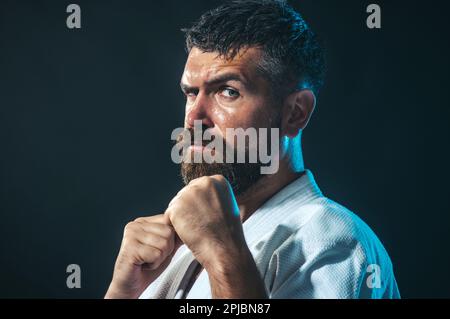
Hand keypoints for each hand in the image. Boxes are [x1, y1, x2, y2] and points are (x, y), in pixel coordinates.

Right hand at [105, 214, 179, 298]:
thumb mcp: (165, 248)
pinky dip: (153, 264)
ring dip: (159, 258)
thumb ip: (175, 236)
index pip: (169, 222)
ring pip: (164, 244)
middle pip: (169, 233)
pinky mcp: (130, 248)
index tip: (157, 249)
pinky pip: (156, 254)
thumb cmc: (146, 267)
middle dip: (166, 250)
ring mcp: (131, 235)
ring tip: (147, 260)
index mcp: (143, 222)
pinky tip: (143, 265)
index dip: (170, 240)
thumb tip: (189, 227)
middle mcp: (135, 225)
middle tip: (151, 257)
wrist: (130, 285)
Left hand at [165, 175, 267, 297]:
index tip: (206, 215)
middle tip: (201, 224)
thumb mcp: (227, 206)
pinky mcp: (177, 207)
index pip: (197, 187)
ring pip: (176, 204)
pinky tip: (189, 232)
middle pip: (185, 194)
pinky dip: (175, 226)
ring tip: (197, 228)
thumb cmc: (227, 234)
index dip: (198, 204)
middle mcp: (203, 183)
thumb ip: (212, 196)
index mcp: (217, 181)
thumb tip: (200, 196)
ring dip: (181, 217)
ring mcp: (189, 194)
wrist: (225, 250)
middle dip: (188, 209)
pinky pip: (169, 215)